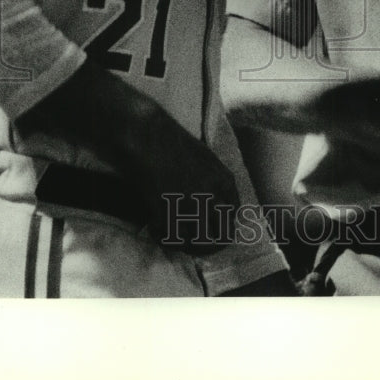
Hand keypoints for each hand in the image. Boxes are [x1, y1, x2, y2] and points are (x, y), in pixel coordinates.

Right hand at [139, 105, 240, 250]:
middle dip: (208, 243)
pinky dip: (162, 237)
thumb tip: (211, 208)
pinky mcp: (170, 213)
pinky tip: (154, 227)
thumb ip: (213, 184)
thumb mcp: (205, 160)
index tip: (204, 224)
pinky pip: (172, 239)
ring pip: (199, 243)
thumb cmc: (172, 141)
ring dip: (185, 243)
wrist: (147, 136)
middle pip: (222, 237)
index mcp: (225, 181)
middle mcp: (214, 197)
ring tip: (171, 234)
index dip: (218, 223)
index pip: (232, 215)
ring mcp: (193, 207)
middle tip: (190, 240)